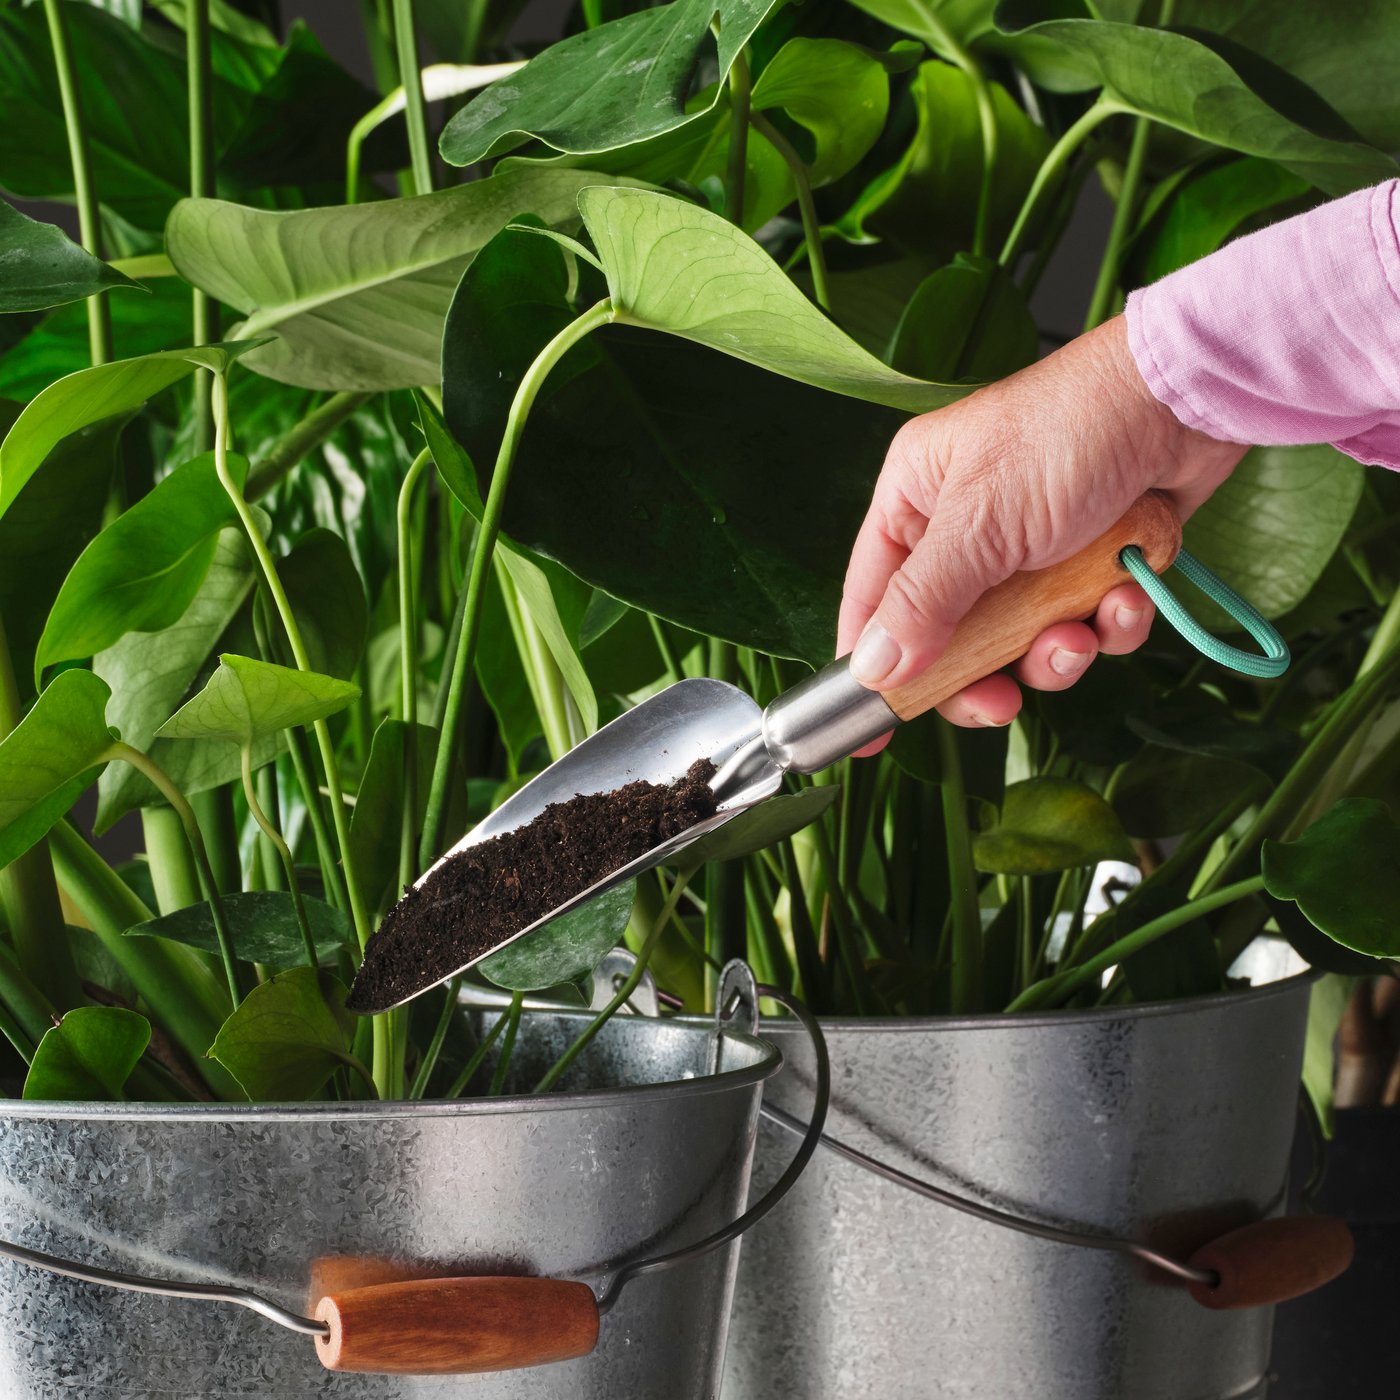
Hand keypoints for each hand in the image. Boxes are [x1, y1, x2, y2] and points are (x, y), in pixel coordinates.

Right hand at [837, 315, 1246, 744]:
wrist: (1189, 399)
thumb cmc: (1069, 434)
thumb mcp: (980, 525)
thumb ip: (922, 602)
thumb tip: (872, 670)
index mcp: (916, 499)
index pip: (872, 597)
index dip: (869, 666)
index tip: (867, 731)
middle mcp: (967, 525)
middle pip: (950, 638)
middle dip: (984, 673)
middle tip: (1003, 704)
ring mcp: (1032, 547)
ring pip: (1022, 640)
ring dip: (1057, 650)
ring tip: (1083, 631)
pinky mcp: (1094, 561)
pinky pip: (1085, 622)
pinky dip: (1109, 622)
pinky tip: (1129, 594)